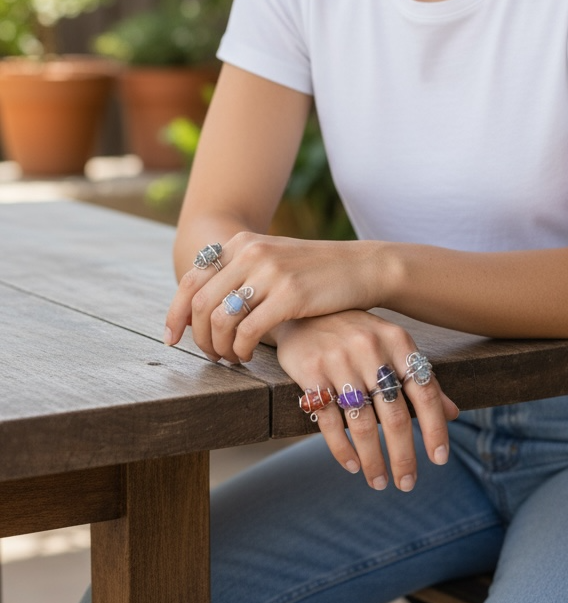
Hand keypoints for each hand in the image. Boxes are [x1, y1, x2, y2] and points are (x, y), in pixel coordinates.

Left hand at [165, 231, 389, 362]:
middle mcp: (251, 253)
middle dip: (200, 337)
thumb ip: (238, 276)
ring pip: (222, 319)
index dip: (175, 313)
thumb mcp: (272, 262)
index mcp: (242, 243)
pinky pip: (248, 331)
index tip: (171, 339)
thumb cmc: (314, 273)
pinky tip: (248, 357)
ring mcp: (270, 272)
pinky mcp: (290, 295)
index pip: (191, 280)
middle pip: (202, 303)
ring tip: (231, 359)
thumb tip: (199, 309)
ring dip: (219, 347)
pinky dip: (240, 350)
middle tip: (211, 356)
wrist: (362, 267)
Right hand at [277, 310, 458, 491]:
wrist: (304, 309)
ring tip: (379, 482)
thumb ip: (421, 377)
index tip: (439, 459)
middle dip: (403, 455)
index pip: (425, 392)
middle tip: (407, 483)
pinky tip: (353, 465)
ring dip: (373, 460)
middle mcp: (370, 349)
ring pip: (362, 424)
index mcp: (398, 341)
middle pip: (395, 415)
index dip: (435, 429)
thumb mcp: (393, 345)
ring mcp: (339, 360)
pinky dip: (342, 449)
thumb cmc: (357, 332)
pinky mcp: (311, 372)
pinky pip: (329, 421)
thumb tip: (454, 413)